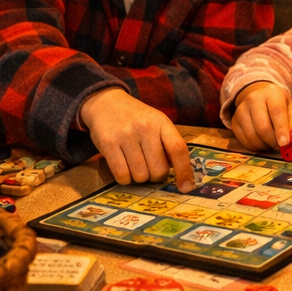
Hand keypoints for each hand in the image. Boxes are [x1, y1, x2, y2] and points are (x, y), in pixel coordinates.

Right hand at [79, 88, 194, 190]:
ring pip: (140, 176)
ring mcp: (126, 135)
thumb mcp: (156, 123)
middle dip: (155, 175)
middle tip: (149, 167)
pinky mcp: (108, 144)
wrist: (106, 103)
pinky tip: (123, 167)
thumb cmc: (136, 118)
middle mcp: (145, 127)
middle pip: (158, 169)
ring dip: (139, 177)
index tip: (185, 187)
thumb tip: (181, 174)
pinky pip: (122, 176)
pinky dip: (125, 178)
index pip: (178, 149)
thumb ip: (168, 144)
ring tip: (135, 164)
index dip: (184, 171)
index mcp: (161, 122)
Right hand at [231, 81, 291, 151]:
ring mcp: (241, 110)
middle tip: (280, 146)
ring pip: (253, 136)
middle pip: (263, 127)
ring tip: (271, 143)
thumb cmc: (278, 105)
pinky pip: (244, 141)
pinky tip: (261, 142)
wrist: (258, 95)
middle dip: (273, 142)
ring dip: (264, 146)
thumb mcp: (291, 110)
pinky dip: (255, 147)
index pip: (277, 112)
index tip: (285, 143)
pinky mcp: (234, 121)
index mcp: (272, 94)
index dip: (281, 129)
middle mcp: (254, 99)